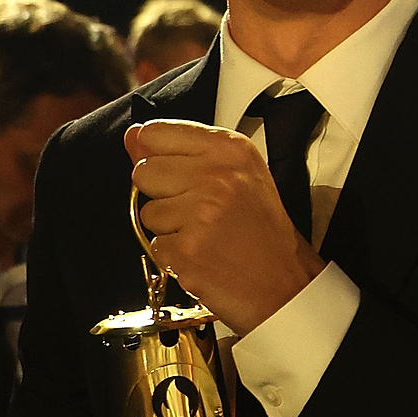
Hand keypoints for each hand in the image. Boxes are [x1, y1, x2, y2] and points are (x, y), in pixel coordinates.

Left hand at [126, 120, 323, 332]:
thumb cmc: (263, 231)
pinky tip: (203, 255)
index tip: (179, 173)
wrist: (284, 283)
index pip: (156, 133)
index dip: (158, 156)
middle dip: (161, 194)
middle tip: (198, 210)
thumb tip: (133, 136)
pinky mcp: (187, 249)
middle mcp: (216, 175)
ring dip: (169, 229)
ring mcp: (200, 213)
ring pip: (147, 212)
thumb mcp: (236, 174)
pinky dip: (174, 256)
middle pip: (144, 172)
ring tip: (205, 235)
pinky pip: (155, 246)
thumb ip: (181, 151)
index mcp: (230, 149)